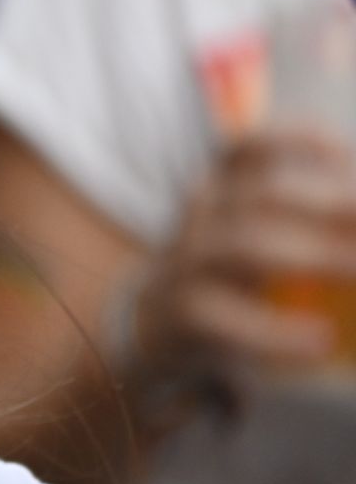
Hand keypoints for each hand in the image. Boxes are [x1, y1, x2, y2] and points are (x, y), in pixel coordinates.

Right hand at [131, 129, 355, 379]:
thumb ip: (305, 226)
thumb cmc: (224, 277)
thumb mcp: (251, 238)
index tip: (344, 154)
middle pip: (263, 193)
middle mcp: (201, 215)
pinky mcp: (182, 311)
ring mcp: (187, 262)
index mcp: (220, 189)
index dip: (300, 141)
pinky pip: (229, 318)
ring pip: (245, 246)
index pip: (251, 148)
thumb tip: (353, 222)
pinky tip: (321, 342)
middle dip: (328, 201)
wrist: (149, 326)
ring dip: (312, 255)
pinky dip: (279, 332)